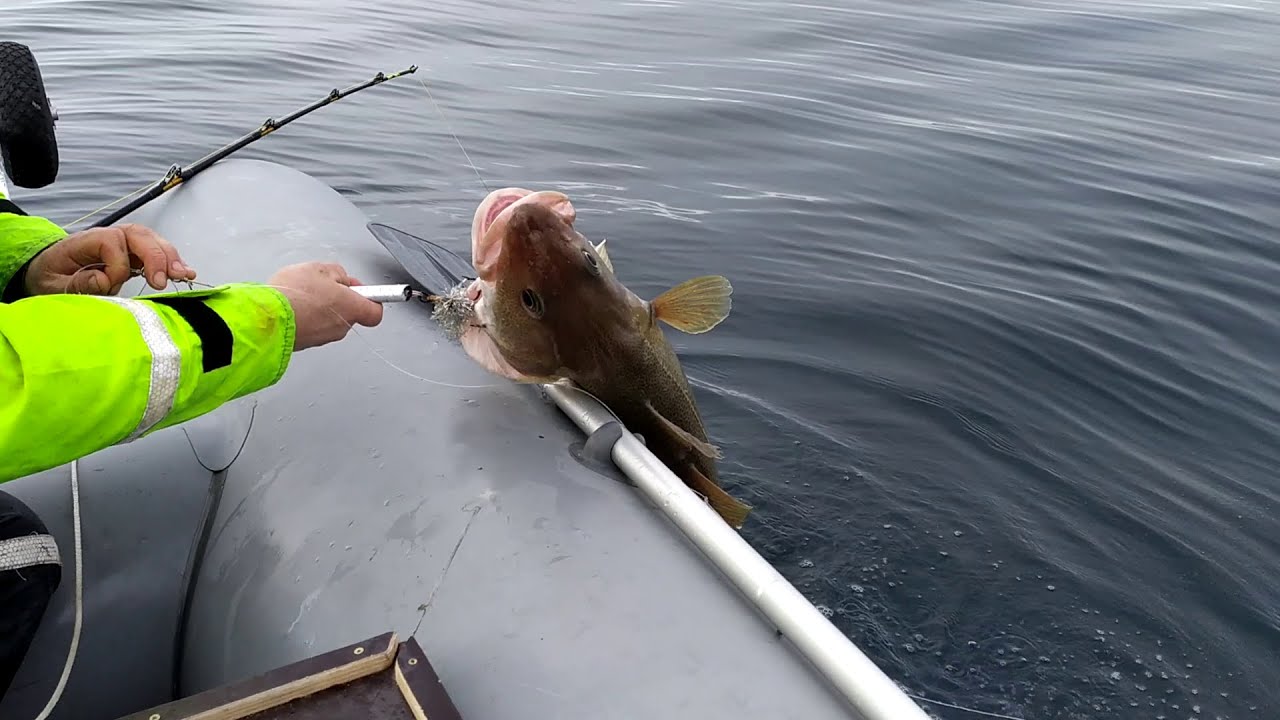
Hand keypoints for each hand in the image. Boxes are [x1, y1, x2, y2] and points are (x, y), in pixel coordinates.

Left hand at [25, 224, 196, 295]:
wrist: (47, 272)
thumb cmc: (49, 278)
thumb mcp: (52, 285)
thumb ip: (76, 283)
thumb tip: (103, 279)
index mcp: (85, 241)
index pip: (112, 242)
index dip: (117, 264)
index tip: (112, 284)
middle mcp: (107, 238)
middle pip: (139, 235)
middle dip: (155, 256)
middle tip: (163, 280)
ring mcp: (123, 246)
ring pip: (151, 241)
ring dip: (169, 258)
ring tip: (182, 275)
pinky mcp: (133, 256)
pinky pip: (155, 253)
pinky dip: (171, 263)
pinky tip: (186, 273)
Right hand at [267, 262, 383, 350]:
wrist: (266, 319)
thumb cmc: (293, 295)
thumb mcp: (319, 269)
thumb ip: (337, 273)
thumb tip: (341, 279)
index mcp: (352, 308)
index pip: (375, 311)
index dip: (370, 299)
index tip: (362, 290)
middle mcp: (341, 327)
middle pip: (350, 313)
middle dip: (339, 298)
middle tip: (323, 286)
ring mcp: (323, 337)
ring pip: (330, 320)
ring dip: (320, 308)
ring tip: (302, 294)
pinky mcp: (307, 344)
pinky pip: (312, 327)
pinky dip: (306, 317)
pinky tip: (293, 306)